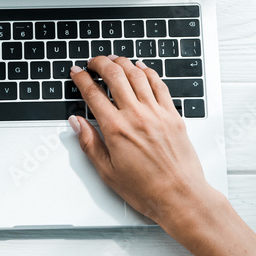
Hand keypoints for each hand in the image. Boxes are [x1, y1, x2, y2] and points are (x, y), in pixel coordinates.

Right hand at [69, 55, 255, 255]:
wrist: (179, 196)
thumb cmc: (145, 189)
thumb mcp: (107, 171)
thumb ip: (89, 143)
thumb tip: (76, 123)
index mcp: (115, 129)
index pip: (93, 93)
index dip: (81, 78)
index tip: (76, 73)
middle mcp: (136, 115)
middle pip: (114, 75)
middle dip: (100, 63)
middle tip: (92, 62)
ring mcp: (157, 113)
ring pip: (137, 74)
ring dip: (122, 62)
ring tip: (113, 60)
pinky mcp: (173, 115)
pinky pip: (159, 84)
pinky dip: (148, 72)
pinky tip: (141, 68)